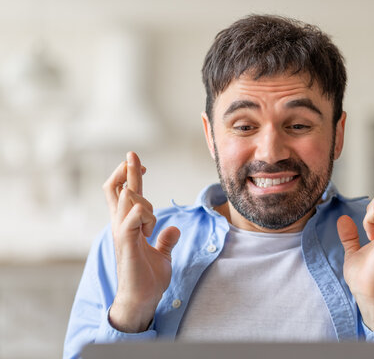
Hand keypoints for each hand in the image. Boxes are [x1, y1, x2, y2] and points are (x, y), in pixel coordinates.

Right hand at [103, 152, 179, 332]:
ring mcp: (121, 233)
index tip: (142, 164)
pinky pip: (132, 219)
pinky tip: (149, 226)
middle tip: (134, 155)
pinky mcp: (126, 243)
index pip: (123, 193)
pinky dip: (143, 215)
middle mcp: (121, 225)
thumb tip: (174, 229)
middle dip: (127, 170)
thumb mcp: (161, 255)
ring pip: (127, 199)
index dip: (130, 176)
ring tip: (152, 225)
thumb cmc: (148, 278)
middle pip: (118, 189)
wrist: (142, 299)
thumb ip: (165, 241)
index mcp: (128, 226)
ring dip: (144, 201)